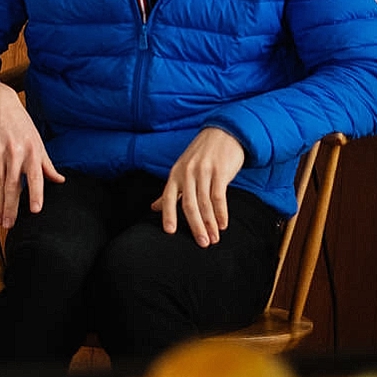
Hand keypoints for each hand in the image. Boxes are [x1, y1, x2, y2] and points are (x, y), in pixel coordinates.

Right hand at [0, 77, 62, 228]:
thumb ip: (46, 164)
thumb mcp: (37, 141)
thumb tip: (59, 180)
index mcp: (31, 152)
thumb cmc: (20, 124)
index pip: (35, 178)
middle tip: (10, 225)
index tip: (35, 211)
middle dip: (11, 208)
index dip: (35, 195)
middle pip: (12, 186)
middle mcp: (14, 154)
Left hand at [152, 128, 244, 246]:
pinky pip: (219, 196)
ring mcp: (204, 172)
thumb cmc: (201, 155)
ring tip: (214, 238)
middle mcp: (187, 173)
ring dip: (210, 223)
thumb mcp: (182, 170)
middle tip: (201, 243)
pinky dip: (221, 212)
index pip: (168, 197)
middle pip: (188, 204)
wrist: (224, 133)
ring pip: (204, 202)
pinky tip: (223, 224)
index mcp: (175, 174)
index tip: (169, 231)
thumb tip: (153, 207)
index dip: (168, 214)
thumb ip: (170, 191)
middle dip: (194, 225)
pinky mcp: (220, 171)